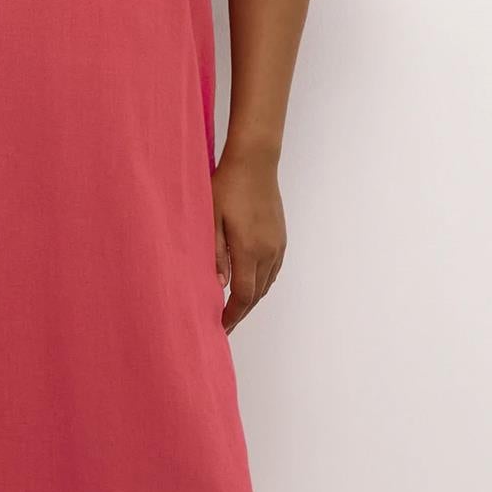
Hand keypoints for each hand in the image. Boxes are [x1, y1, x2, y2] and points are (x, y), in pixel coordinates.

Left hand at [212, 144, 286, 334]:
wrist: (255, 162)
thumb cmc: (226, 186)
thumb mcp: (211, 218)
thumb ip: (215, 253)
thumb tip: (219, 285)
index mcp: (249, 249)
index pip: (242, 295)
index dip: (232, 315)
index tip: (221, 328)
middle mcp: (268, 252)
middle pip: (256, 294)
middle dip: (240, 313)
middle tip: (225, 326)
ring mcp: (277, 245)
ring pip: (266, 284)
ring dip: (251, 300)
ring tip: (234, 310)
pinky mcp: (281, 237)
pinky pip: (273, 271)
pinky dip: (261, 284)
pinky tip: (249, 285)